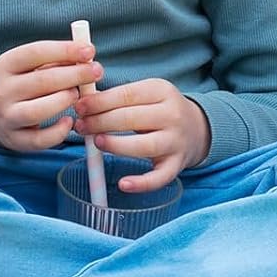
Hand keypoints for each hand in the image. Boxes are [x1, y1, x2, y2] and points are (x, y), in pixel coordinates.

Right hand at [0, 39, 102, 151]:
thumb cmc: (22, 82)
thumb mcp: (30, 65)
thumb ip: (56, 60)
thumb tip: (86, 56)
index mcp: (6, 65)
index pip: (36, 53)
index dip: (65, 51)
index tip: (90, 51)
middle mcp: (2, 91)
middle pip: (41, 81)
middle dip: (75, 75)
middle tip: (97, 72)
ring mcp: (6, 118)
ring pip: (37, 112)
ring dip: (64, 101)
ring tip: (77, 95)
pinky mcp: (15, 140)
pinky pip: (40, 140)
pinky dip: (59, 132)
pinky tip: (69, 121)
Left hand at [71, 79, 210, 191]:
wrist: (197, 128)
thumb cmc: (160, 110)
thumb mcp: (146, 94)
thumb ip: (118, 97)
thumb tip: (83, 102)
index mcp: (162, 91)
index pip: (127, 94)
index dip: (99, 102)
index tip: (79, 107)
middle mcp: (172, 115)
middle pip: (132, 118)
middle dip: (100, 122)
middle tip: (81, 126)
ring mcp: (176, 141)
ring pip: (144, 145)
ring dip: (115, 145)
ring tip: (96, 143)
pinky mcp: (176, 164)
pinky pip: (159, 177)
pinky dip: (141, 183)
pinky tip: (123, 184)